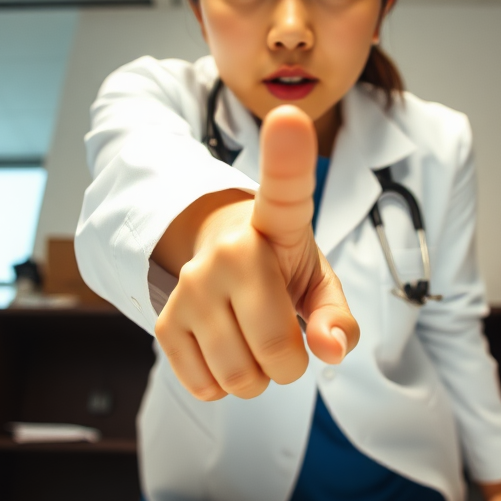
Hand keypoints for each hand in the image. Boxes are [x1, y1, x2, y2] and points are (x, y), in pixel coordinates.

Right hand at [153, 106, 359, 400]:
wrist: (218, 260)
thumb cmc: (280, 267)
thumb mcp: (318, 280)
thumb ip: (337, 314)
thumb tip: (330, 348)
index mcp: (275, 224)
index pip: (286, 189)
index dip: (287, 154)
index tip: (290, 114)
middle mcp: (227, 249)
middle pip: (276, 350)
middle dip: (290, 363)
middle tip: (284, 335)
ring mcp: (188, 285)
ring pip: (238, 377)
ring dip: (257, 378)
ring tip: (251, 339)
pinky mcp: (163, 320)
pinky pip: (204, 386)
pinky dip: (222, 384)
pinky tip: (222, 348)